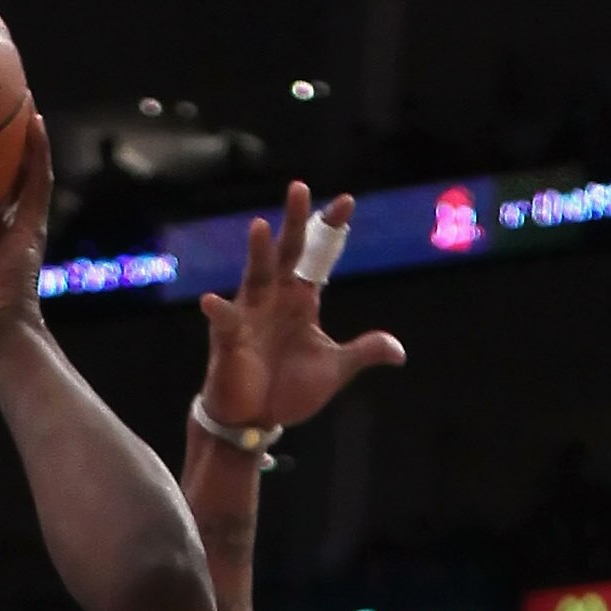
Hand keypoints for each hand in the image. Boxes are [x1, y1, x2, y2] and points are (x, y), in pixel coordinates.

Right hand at [194, 183, 403, 435]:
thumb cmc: (288, 390)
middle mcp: (275, 297)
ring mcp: (250, 315)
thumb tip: (398, 351)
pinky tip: (212, 301)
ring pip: (256, 275)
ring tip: (259, 226)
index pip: (319, 256)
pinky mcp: (229, 339)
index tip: (347, 201)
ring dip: (258, 252)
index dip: (331, 229)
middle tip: (300, 188)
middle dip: (295, 222)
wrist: (255, 422)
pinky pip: (224, 321)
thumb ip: (363, 352)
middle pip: (287, 252)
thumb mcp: (334, 370)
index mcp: (301, 299)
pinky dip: (218, 311)